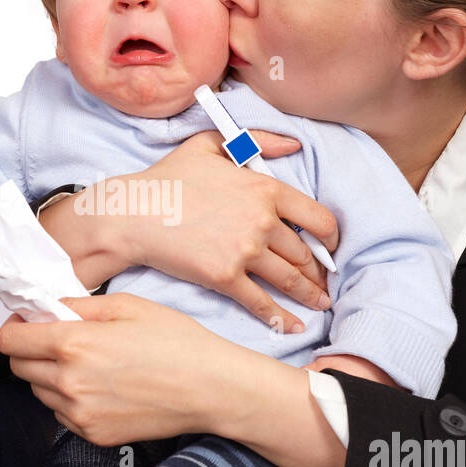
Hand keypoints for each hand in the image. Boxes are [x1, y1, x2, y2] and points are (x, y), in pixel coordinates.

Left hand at [0, 293, 248, 445]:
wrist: (212, 389)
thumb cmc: (177, 342)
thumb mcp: (127, 306)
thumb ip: (78, 306)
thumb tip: (48, 308)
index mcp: (75, 344)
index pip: (11, 341)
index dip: (16, 328)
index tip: (28, 323)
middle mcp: (70, 382)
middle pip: (18, 368)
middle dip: (30, 351)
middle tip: (59, 341)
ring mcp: (81, 414)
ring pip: (39, 392)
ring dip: (50, 376)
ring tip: (88, 364)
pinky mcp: (94, 434)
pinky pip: (62, 414)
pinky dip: (70, 400)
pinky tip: (101, 387)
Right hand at [121, 130, 340, 331]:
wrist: (134, 213)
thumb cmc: (169, 178)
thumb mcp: (211, 144)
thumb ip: (257, 140)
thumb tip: (294, 144)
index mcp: (265, 189)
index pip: (318, 218)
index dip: (331, 237)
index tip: (331, 247)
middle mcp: (262, 221)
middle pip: (305, 253)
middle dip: (319, 271)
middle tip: (325, 281)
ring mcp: (245, 252)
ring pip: (289, 279)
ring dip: (309, 294)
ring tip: (320, 303)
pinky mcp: (225, 278)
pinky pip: (262, 302)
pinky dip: (282, 318)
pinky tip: (295, 326)